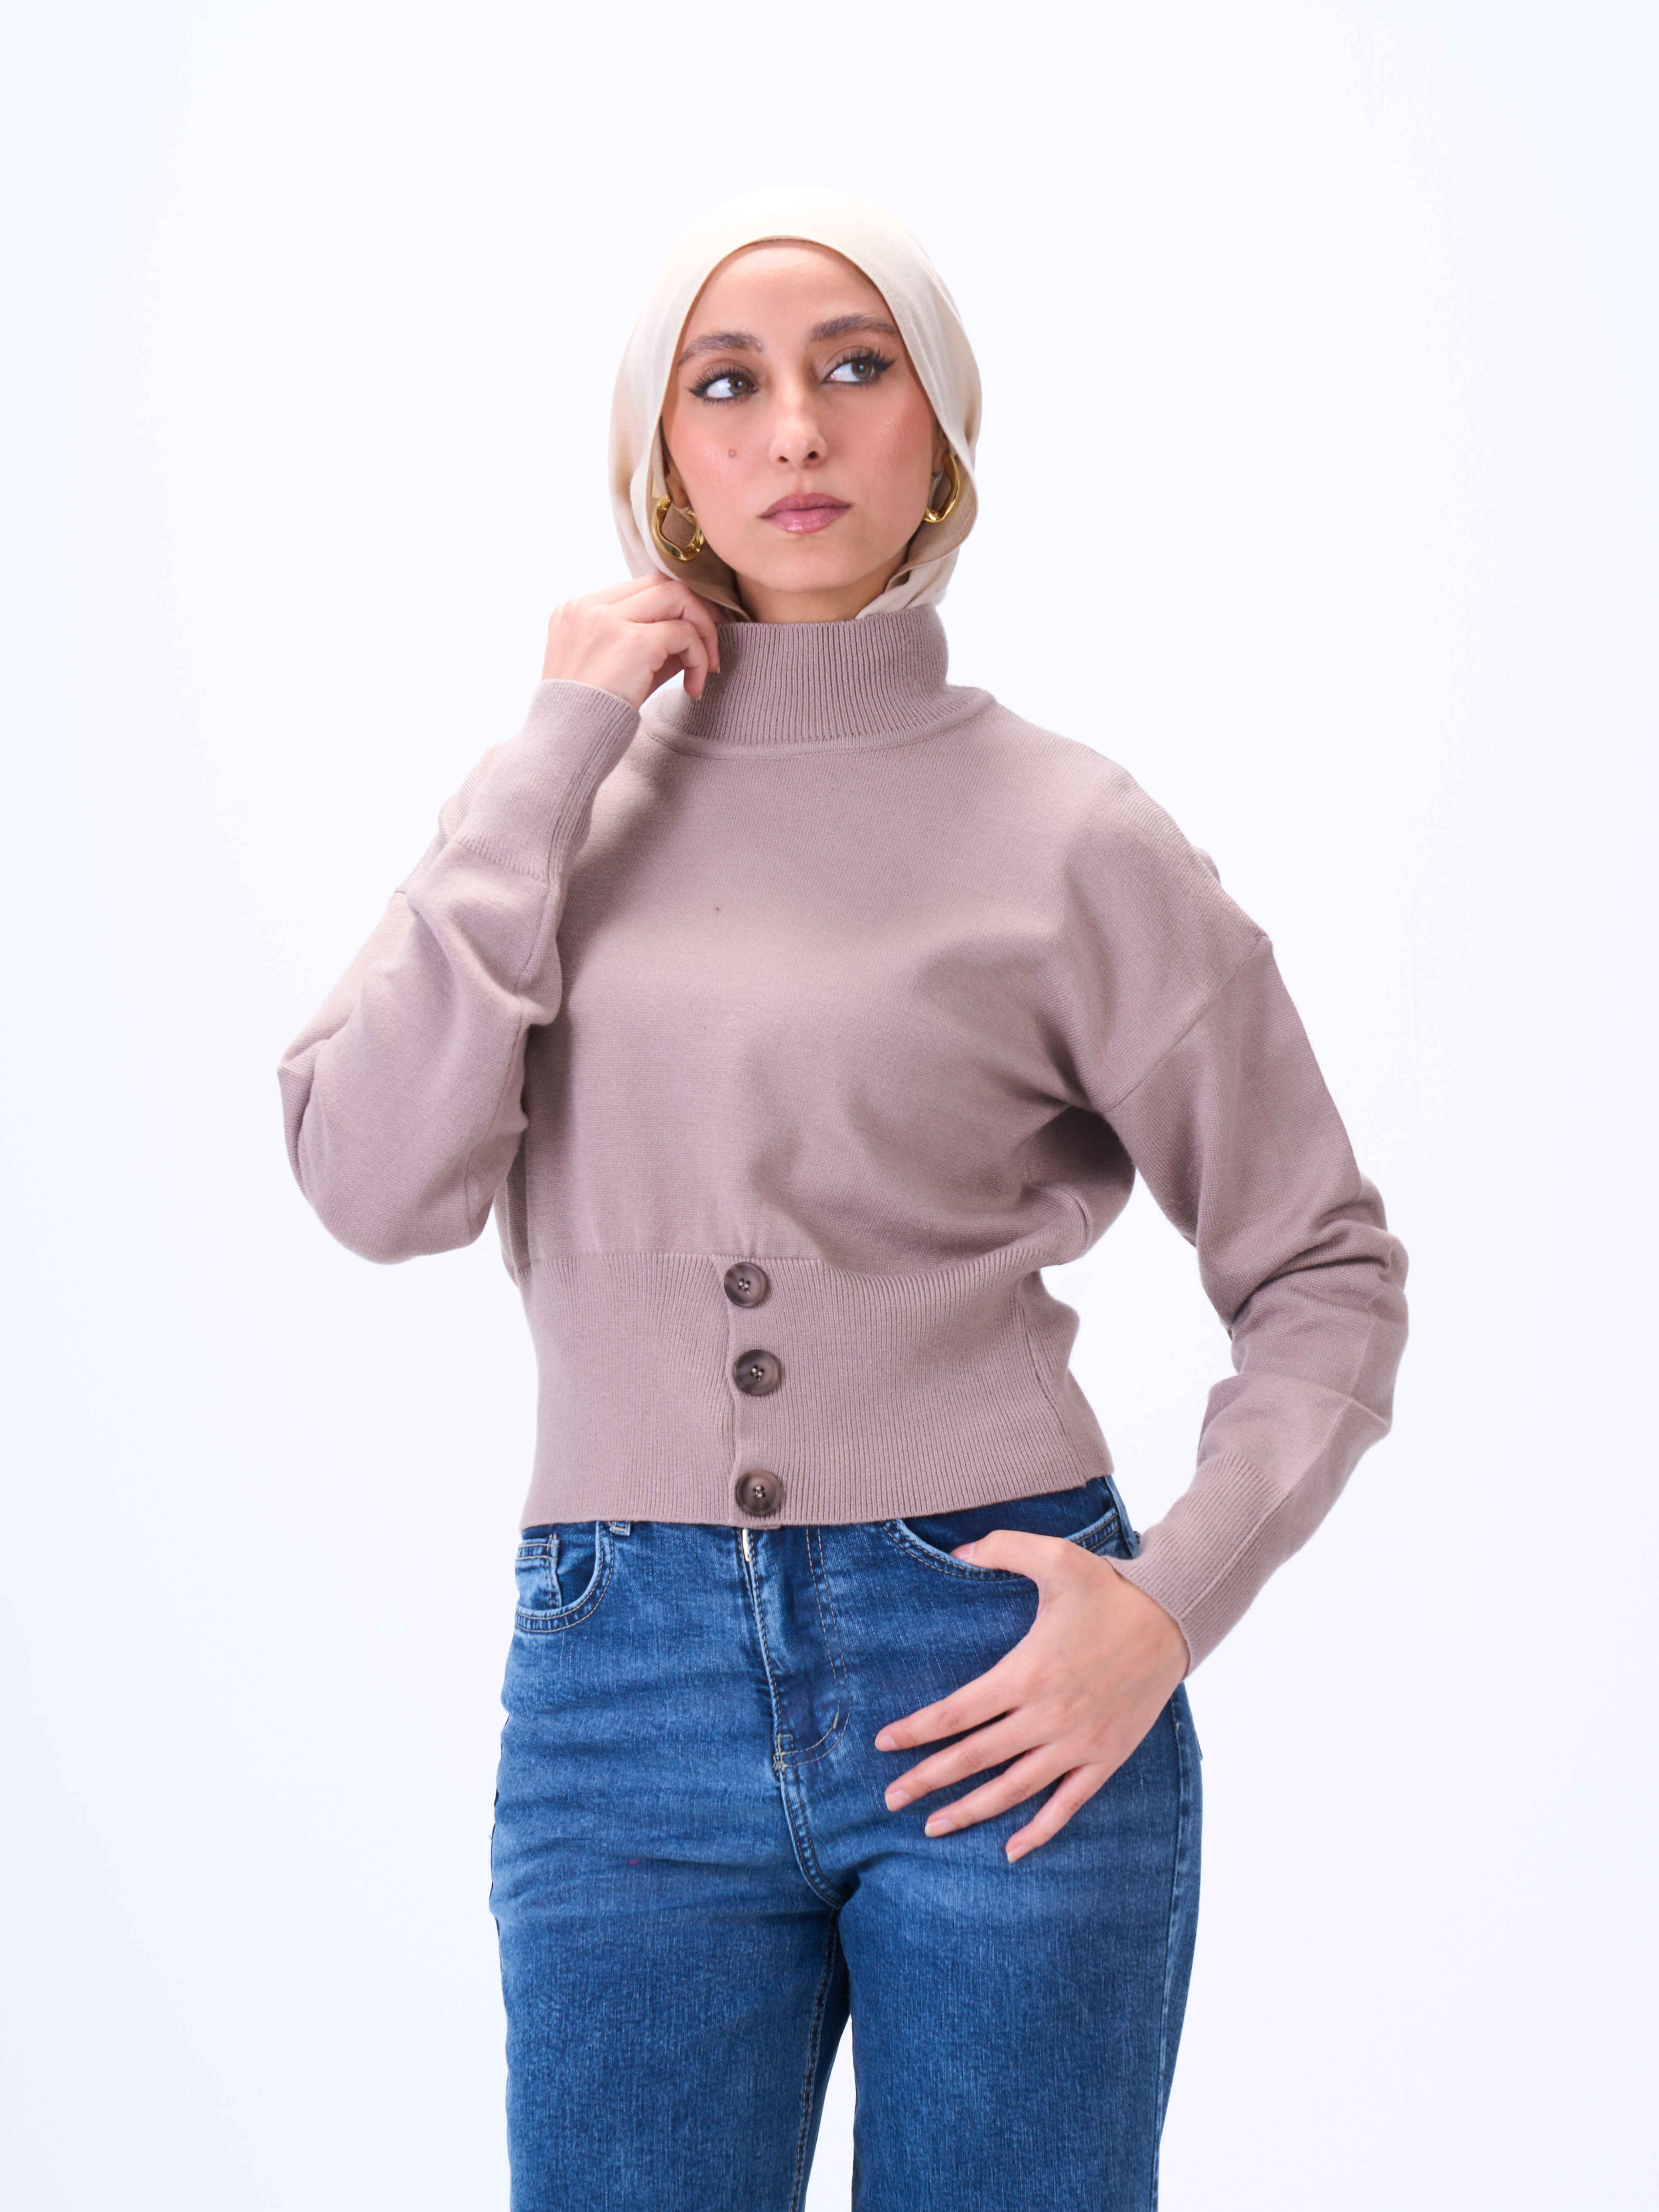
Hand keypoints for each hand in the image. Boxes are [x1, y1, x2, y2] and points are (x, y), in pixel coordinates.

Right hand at [541, 575, 722, 706]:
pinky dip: (699, 658)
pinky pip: (684, 633)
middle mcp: (588, 606)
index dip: (674, 611)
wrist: (565, 747)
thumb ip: (646, 645)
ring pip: (677, 596)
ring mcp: (607, 620)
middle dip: (696, 613)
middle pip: (661, 583)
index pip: (639, 588)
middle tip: (710, 649)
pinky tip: (694, 688)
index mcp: (577, 610)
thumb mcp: (614, 671)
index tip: (690, 641)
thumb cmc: (589, 716)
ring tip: (707, 669)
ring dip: (703, 631)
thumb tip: (694, 635)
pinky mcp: (631, 642)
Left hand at [874, 1530, 1189, 1861]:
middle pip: (974, 1757)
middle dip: (927, 1780)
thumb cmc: (1109, 1589)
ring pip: (1013, 1789)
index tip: (883, 1743)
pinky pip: (1067, 1805)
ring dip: (970, 1811)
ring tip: (933, 1827)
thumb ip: (1002, 1548)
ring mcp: (1077, 1743)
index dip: (916, 1730)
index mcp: (1026, 1673)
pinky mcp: (1105, 1758)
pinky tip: (1011, 1850)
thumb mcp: (1055, 1556)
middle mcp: (1047, 1716)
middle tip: (890, 1799)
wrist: (1173, 1618)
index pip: (957, 1712)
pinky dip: (1039, 1831)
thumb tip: (956, 1549)